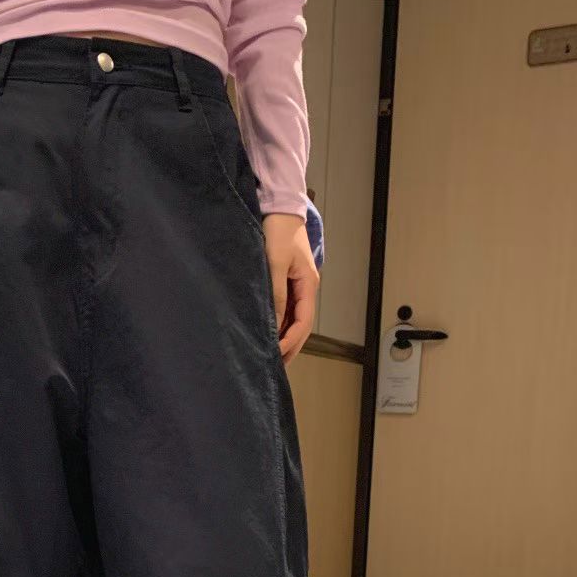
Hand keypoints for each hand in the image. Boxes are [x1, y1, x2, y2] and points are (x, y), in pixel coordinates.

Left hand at [262, 213, 319, 364]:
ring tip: (272, 357)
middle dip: (290, 347)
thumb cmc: (278, 231)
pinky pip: (284, 309)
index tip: (275, 355)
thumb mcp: (276, 262)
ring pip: (292, 319)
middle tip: (276, 368)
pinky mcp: (285, 281)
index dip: (291, 341)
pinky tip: (268, 334)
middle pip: (300, 326)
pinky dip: (278, 325)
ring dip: (284, 338)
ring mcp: (296, 286)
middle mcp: (305, 288)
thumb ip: (276, 292)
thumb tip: (274, 321)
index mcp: (308, 285)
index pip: (303, 322)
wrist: (278, 208)